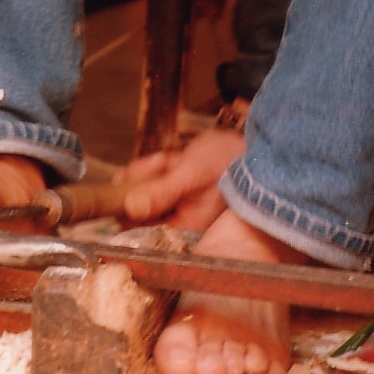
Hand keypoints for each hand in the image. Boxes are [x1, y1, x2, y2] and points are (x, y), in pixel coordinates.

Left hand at [115, 128, 244, 230]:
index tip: (123, 185)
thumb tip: (130, 208)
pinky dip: (158, 164)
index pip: (140, 227)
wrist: (249, 145)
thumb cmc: (228, 161)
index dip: (127, 206)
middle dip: (143, 179)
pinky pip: (151, 177)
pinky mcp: (173, 188)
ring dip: (152, 168)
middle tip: (162, 165)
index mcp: (184, 227)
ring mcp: (173, 203)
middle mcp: (177, 220)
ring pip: (141, 188)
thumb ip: (162, 191)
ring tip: (175, 160)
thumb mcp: (192, 174)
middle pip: (136, 206)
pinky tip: (175, 158)